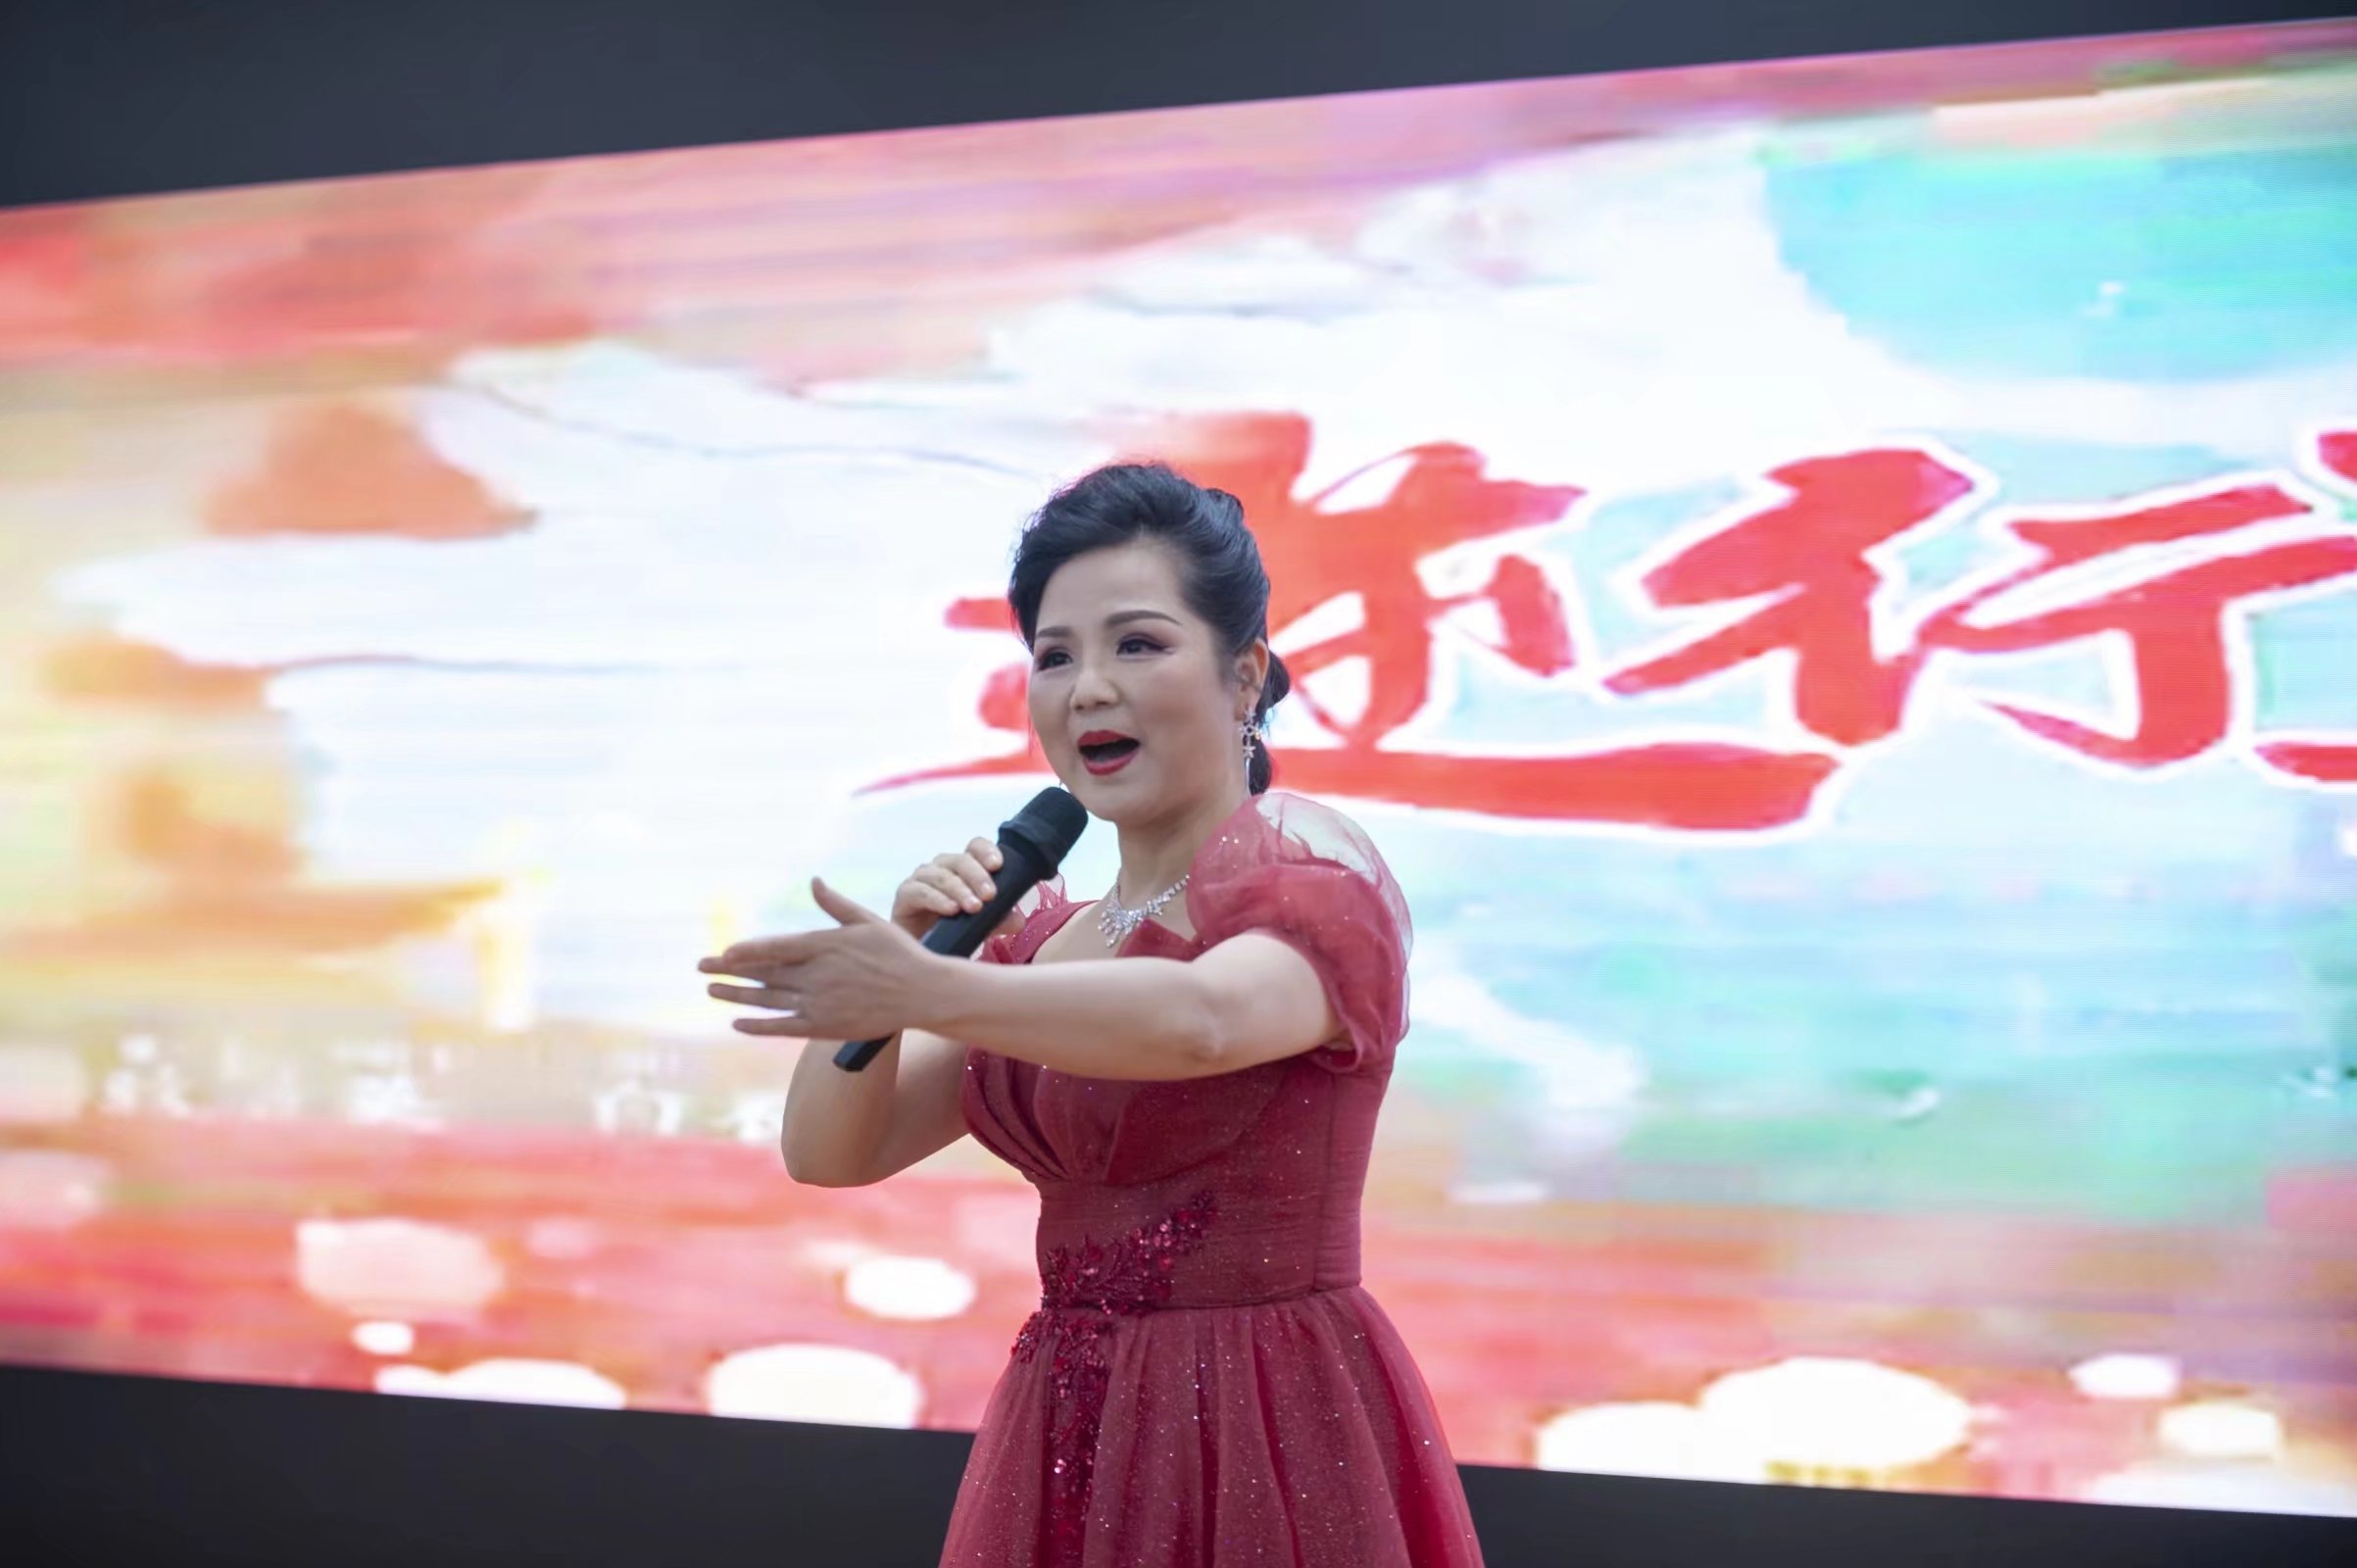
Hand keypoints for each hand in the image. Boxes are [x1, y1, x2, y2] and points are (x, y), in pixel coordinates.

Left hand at [701, 878, 948, 1038]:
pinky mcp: (825, 1026)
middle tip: (701, 966)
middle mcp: (816, 975)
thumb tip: (814, 881)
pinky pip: (783, 1027)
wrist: (923, 993)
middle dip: (730, 970)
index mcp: (825, 945)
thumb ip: (835, 905)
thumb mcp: (867, 921)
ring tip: (711, 990)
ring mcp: (819, 1003)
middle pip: (764, 973)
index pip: (774, 947)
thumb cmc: (899, 952)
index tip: (723, 951)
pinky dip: (759, 1025)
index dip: (746, 951)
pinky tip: (738, 1024)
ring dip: (736, 996)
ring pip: (767, 999)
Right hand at [891, 837, 1025, 941]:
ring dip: (960, 890)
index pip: (975, 847)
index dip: (986, 851)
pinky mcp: (904, 895)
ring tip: (975, 907)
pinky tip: (951, 910)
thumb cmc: (952, 931)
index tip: (998, 865)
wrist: (922, 952)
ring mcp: (921, 879)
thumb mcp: (981, 926)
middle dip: (977, 876)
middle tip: (990, 895)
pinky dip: (937, 899)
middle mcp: (942, 867)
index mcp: (963, 868)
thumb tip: (1018, 921)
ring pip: (941, 875)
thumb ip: (999, 920)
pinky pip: (920, 892)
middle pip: (960, 860)